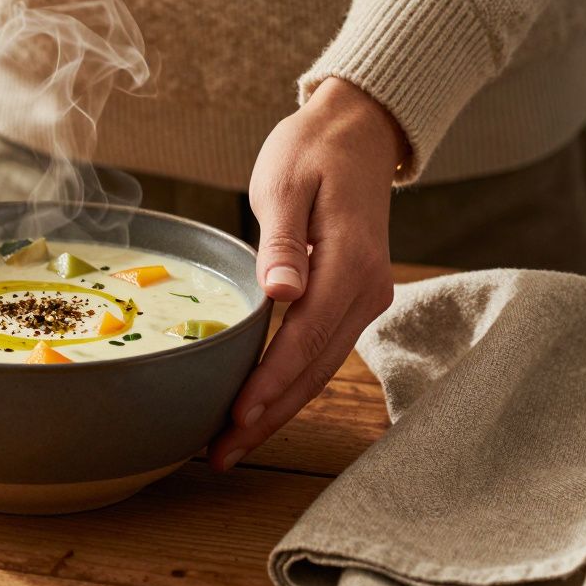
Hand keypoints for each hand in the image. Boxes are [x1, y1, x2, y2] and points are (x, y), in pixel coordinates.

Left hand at [209, 77, 407, 469]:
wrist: (358, 130)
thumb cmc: (313, 150)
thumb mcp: (286, 184)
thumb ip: (282, 242)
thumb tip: (282, 293)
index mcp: (351, 263)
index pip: (306, 338)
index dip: (269, 382)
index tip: (235, 416)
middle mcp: (367, 290)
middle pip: (315, 369)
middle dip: (268, 417)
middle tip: (218, 455)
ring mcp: (365, 297)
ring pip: (320, 369)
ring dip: (278, 410)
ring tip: (231, 445)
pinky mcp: (352, 298)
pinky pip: (321, 352)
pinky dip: (289, 383)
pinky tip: (258, 406)